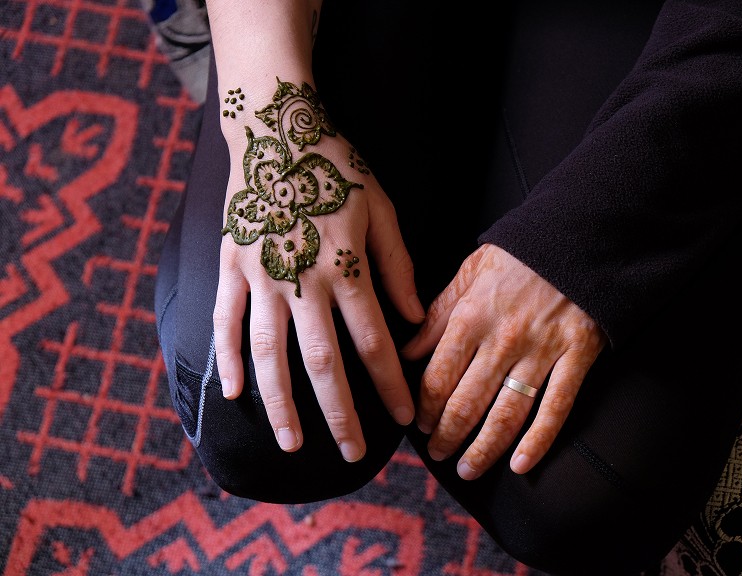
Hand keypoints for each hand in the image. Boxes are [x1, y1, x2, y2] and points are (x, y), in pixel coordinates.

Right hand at [212, 78, 423, 461]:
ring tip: (293, 443)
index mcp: (345, 267)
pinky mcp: (230, 267)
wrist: (275, 129)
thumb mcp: (381, 209)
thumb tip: (414, 319)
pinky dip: (229, 358)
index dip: (391, 385)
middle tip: (353, 455)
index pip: (373, 342)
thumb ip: (397, 266)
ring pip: (270, 354)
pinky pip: (226, 322)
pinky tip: (236, 393)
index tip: (407, 419)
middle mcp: (301, 281)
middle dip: (340, 413)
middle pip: (322, 362)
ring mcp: (259, 277)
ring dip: (281, 404)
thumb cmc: (336, 169)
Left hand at [401, 244, 605, 479]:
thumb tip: (407, 350)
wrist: (579, 236)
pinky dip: (539, 441)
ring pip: (507, 413)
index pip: (438, 377)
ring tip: (468, 469)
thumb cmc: (520, 254)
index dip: (425, 409)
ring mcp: (542, 351)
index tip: (419, 426)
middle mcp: (502, 340)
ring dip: (484, 448)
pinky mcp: (577, 356)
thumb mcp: (469, 271)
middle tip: (438, 454)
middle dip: (447, 436)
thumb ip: (437, 313)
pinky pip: (556, 407)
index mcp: (471, 317)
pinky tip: (522, 465)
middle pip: (467, 403)